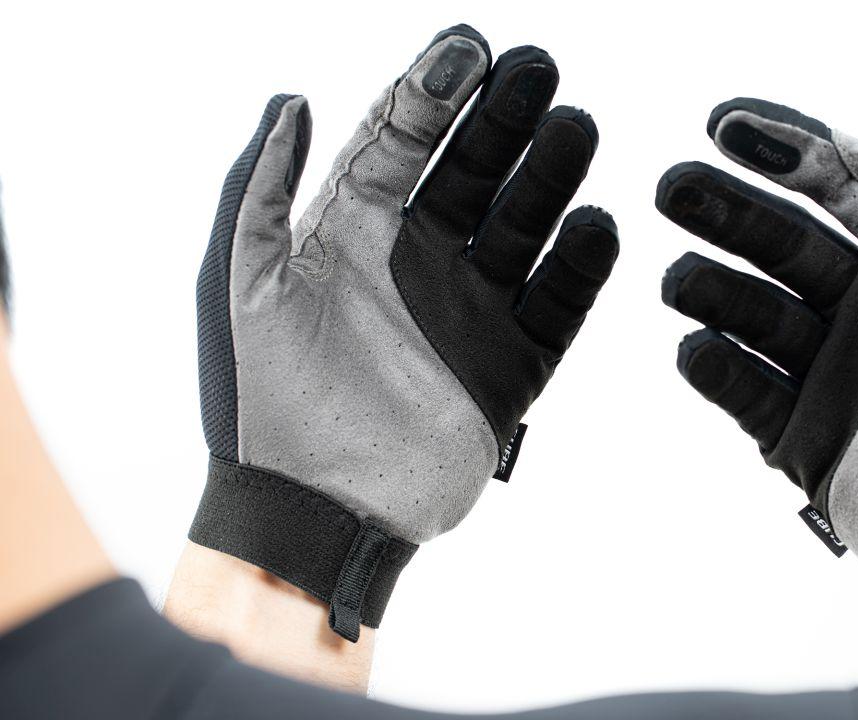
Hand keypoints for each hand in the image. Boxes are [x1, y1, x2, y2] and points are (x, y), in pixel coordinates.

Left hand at [189, 25, 617, 640]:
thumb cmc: (258, 400)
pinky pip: (556, 309)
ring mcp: (470, 313)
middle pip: (476, 174)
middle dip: (507, 121)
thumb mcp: (243, 282)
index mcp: (353, 233)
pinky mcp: (511, 368)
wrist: (308, 512)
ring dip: (550, 179)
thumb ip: (261, 189)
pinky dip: (578, 270)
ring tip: (575, 129)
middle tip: (541, 72)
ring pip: (524, 229)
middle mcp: (420, 262)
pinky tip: (594, 226)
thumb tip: (294, 98)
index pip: (402, 143)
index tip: (470, 48)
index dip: (434, 93)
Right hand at [657, 98, 857, 667]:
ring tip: (677, 279)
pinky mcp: (801, 434)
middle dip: (727, 212)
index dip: (787, 150)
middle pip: (782, 244)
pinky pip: (743, 388)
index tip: (724, 126)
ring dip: (711, 289)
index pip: (845, 189)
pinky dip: (716, 368)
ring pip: (753, 313)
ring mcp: (831, 373)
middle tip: (669, 186)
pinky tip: (695, 349)